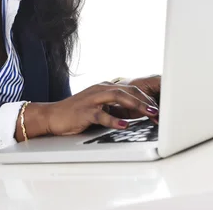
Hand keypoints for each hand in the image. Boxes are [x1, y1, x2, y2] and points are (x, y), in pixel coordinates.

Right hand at [20, 83, 159, 138]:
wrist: (53, 116)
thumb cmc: (77, 113)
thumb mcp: (100, 108)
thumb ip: (116, 108)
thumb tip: (138, 113)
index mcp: (105, 88)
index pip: (131, 89)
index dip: (146, 98)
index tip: (159, 109)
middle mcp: (100, 90)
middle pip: (128, 90)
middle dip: (145, 100)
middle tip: (159, 112)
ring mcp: (92, 99)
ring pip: (117, 97)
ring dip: (135, 105)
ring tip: (148, 113)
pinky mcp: (84, 111)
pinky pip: (100, 114)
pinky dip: (113, 119)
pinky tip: (123, 124)